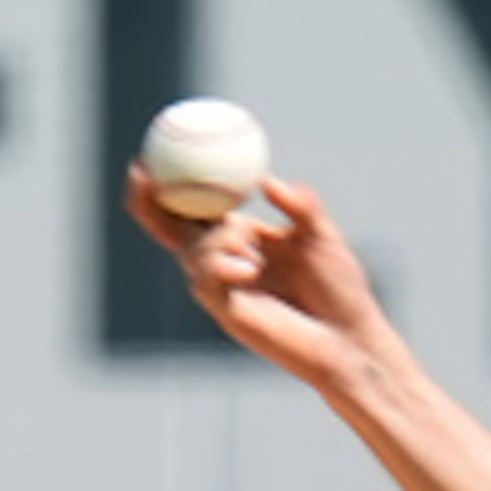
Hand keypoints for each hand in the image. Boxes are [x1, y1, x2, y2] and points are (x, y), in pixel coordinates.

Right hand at [123, 168, 403, 387]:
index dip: (174, 182)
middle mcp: (226, 259)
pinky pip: (205, 280)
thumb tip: (267, 181)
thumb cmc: (341, 290)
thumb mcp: (323, 237)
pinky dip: (222, 266)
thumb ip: (300, 206)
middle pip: (173, 227)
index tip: (159, 151)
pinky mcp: (226, 312)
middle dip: (149, 202)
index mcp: (244, 235)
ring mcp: (223, 286)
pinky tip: (248, 270)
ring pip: (193, 251)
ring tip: (255, 261)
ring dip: (218, 243)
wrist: (350, 339)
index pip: (199, 206)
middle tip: (141, 174)